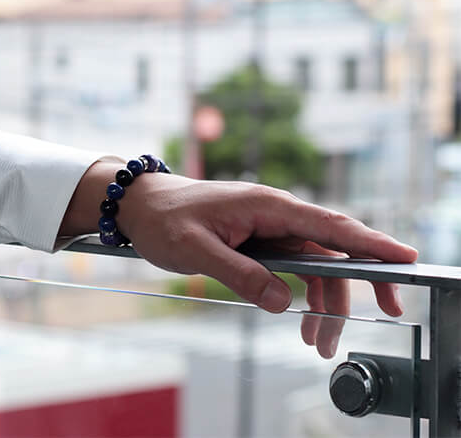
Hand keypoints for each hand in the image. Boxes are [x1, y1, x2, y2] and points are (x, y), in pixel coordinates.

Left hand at [62, 163, 416, 357]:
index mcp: (266, 205)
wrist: (142, 206)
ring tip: (320, 342)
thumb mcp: (195, 249)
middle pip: (332, 247)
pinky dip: (303, 294)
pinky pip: (293, 267)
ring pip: (315, 263)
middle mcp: (274, 213)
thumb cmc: (165, 218)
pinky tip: (302, 321)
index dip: (369, 242)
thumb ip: (239, 274)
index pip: (328, 224)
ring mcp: (268, 227)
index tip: (404, 257)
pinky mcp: (259, 240)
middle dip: (359, 281)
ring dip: (326, 299)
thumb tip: (284, 302)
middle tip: (385, 312)